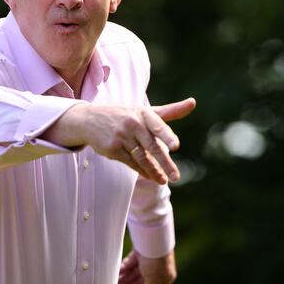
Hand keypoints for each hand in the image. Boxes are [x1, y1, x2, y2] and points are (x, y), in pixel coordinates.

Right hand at [44, 97, 195, 183]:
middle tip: (176, 177)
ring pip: (142, 158)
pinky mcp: (113, 148)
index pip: (158, 124)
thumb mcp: (146, 112)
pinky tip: (150, 176)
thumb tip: (193, 102)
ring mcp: (122, 136)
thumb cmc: (125, 116)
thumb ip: (170, 111)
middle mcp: (133, 123)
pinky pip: (131, 162)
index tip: (175, 146)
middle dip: (165, 163)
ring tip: (164, 181)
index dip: (166, 135)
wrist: (90, 120)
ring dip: (154, 171)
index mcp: (144, 113)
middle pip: (152, 146)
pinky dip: (141, 171)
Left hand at [115, 250, 176, 283]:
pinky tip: (113, 275)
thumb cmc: (157, 260)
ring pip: (132, 275)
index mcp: (165, 279)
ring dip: (122, 281)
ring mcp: (148, 262)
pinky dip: (122, 270)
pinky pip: (129, 265)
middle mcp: (157, 271)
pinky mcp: (139, 253)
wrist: (152, 237)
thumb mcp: (155, 280)